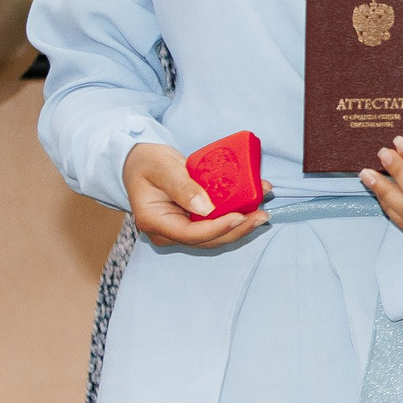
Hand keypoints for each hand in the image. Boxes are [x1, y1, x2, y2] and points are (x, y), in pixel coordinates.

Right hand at [124, 142, 267, 247]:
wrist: (140, 163)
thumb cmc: (147, 162)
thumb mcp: (162, 168)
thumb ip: (182, 186)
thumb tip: (206, 208)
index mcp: (153, 221)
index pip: (189, 234)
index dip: (217, 228)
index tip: (240, 216)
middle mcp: (167, 232)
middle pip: (207, 239)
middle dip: (237, 230)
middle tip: (262, 215)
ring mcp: (179, 229)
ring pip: (214, 235)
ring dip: (240, 225)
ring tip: (262, 210)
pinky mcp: (191, 223)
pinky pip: (215, 224)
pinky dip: (235, 216)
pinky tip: (252, 205)